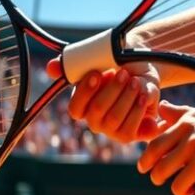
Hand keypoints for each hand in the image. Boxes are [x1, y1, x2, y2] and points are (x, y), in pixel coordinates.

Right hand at [46, 57, 161, 142]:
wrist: (143, 70)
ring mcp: (110, 130)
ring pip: (114, 119)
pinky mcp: (128, 135)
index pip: (75, 108)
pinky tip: (144, 96)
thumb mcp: (99, 58)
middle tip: (124, 74)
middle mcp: (94, 120)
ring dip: (126, 98)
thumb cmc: (118, 64)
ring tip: (136, 82)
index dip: (85, 91)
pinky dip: (138, 111)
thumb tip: (50, 68)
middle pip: (97, 110)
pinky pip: (130, 129)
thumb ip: (73, 63)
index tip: (96, 73)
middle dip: (111, 90)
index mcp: (82, 105)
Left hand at [137, 101, 194, 194]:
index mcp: (184, 128)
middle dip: (161, 180)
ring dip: (184, 192)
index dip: (145, 161)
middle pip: (159, 172)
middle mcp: (191, 143)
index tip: (146, 168)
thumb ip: (177, 113)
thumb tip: (161, 107)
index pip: (153, 148)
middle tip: (170, 179)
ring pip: (177, 189)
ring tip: (193, 188)